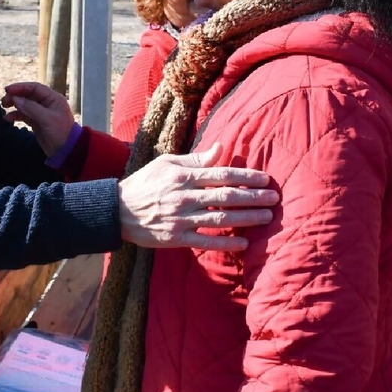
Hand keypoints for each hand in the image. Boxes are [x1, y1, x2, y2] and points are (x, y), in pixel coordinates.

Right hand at [1, 82, 75, 155]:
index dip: (21, 87)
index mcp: (53, 98)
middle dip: (16, 96)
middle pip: (28, 95)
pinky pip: (24, 115)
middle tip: (4, 101)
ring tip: (4, 107)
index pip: (35, 88)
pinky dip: (16, 115)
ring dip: (14, 105)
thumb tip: (16, 99)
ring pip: (25, 104)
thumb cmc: (61, 133)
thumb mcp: (47, 119)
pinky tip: (8, 118)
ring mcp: (41, 113)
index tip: (8, 90)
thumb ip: (31, 108)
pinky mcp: (36, 122)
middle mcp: (47, 103)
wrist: (66, 151)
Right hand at [118, 142, 277, 251]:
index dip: (246, 176)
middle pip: (226, 196)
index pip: (221, 174)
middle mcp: (184, 197)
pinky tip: (244, 243)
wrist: (117, 211)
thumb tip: (221, 148)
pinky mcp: (176, 238)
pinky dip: (226, 243)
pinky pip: (206, 241)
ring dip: (246, 218)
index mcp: (183, 175)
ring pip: (220, 219)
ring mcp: (181, 219)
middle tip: (274, 198)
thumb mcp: (166, 163)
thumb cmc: (144, 183)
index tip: (265, 179)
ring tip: (266, 217)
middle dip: (253, 197)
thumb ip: (195, 159)